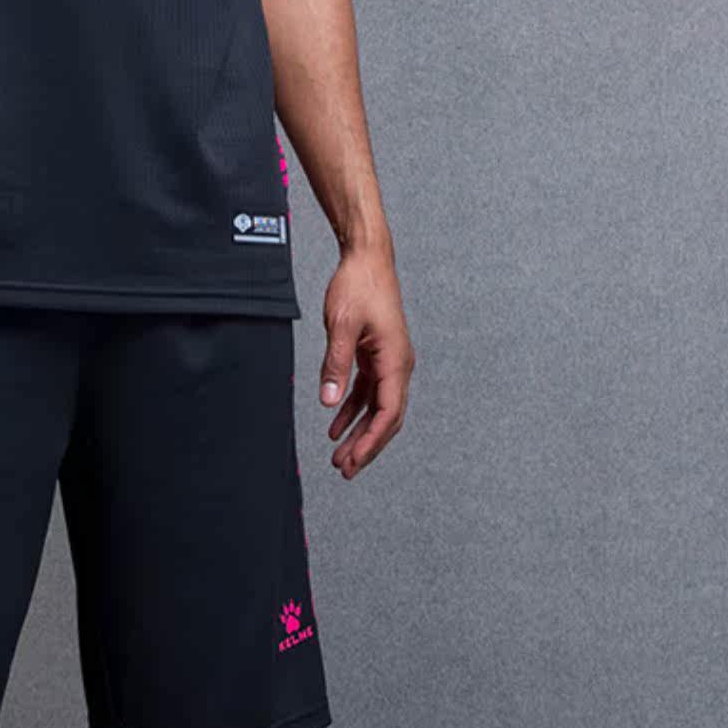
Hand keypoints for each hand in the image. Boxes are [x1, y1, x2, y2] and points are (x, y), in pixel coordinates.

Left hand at [319, 239, 413, 477]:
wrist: (366, 257)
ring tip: (339, 456)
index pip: (388, 413)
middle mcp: (398, 364)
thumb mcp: (342, 325)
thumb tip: (329, 402)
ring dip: (359, 432)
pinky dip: (352, 409)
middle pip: (386, 417)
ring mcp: (388, 360)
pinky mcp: (376, 355)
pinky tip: (335, 425)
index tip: (354, 461)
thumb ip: (336, 364)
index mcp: (396, 360)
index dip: (372, 441)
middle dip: (367, 445)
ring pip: (376, 407)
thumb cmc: (359, 286)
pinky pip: (367, 391)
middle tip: (345, 469)